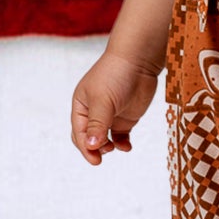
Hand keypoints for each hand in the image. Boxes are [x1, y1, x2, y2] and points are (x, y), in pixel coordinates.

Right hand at [70, 48, 161, 165]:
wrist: (139, 60)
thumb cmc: (116, 74)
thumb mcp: (103, 100)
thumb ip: (97, 124)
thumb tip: (91, 145)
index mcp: (81, 106)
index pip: (79, 133)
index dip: (85, 148)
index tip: (95, 159)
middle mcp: (93, 113)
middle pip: (89, 139)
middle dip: (94, 150)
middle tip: (102, 157)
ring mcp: (110, 116)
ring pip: (104, 140)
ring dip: (107, 148)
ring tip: (114, 147)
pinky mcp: (126, 117)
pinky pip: (120, 137)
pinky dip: (121, 144)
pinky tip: (126, 147)